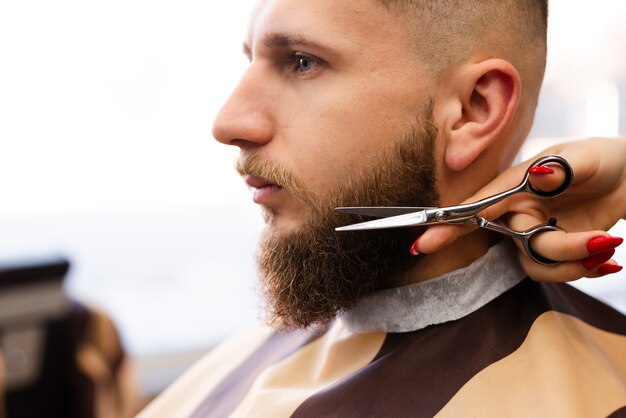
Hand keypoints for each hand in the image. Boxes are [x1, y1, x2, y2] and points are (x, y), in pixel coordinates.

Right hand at [414, 137, 625, 281]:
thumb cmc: (604, 158)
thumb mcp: (585, 156)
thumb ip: (562, 167)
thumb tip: (539, 174)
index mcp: (517, 185)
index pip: (477, 208)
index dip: (448, 227)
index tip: (422, 244)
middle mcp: (520, 212)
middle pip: (522, 245)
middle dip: (565, 249)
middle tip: (605, 240)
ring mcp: (536, 233)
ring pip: (539, 264)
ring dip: (578, 263)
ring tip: (610, 243)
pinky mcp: (555, 250)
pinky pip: (557, 273)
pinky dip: (587, 270)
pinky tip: (609, 259)